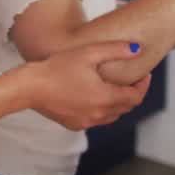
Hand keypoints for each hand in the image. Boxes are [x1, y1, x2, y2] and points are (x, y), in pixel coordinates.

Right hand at [26, 41, 150, 129]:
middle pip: (125, 107)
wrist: (29, 87)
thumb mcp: (88, 53)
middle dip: (132, 93)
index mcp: (105, 98)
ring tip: (115, 86)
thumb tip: (138, 49)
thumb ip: (116, 50)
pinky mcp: (74, 125)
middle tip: (132, 78)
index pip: (135, 97)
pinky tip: (94, 96)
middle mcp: (98, 114)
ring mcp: (86, 122)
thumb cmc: (57, 68)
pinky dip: (102, 109)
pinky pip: (96, 119)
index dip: (143, 86)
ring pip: (112, 115)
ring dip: (118, 103)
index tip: (145, 74)